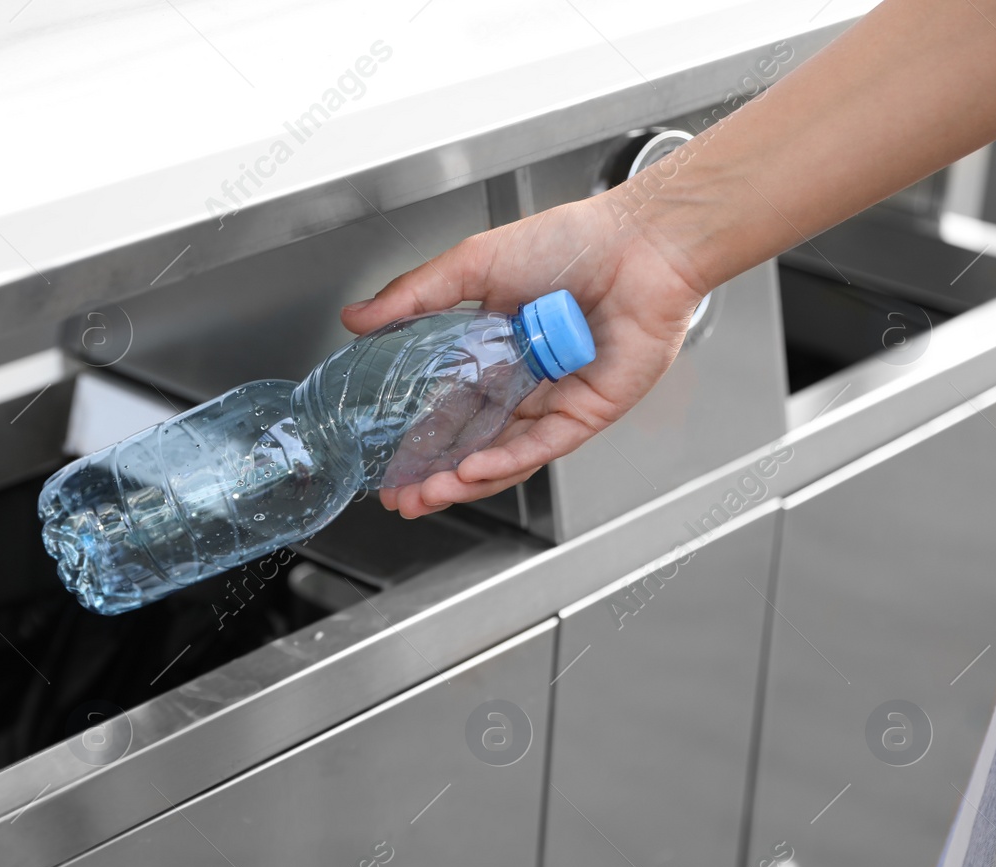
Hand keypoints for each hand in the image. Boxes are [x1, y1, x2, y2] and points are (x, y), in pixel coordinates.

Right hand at [341, 191, 707, 517]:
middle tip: (398, 497)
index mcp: (496, 349)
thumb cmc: (571, 241)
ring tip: (425, 494)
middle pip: (472, 441)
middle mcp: (525, 381)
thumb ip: (413, 297)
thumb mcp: (472, 265)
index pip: (448, 406)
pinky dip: (506, 461)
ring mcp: (556, 400)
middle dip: (433, 474)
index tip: (388, 464)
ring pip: (504, 453)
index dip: (417, 438)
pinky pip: (542, 445)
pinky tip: (471, 471)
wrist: (638, 243)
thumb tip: (356, 318)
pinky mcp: (589, 411)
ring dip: (464, 478)